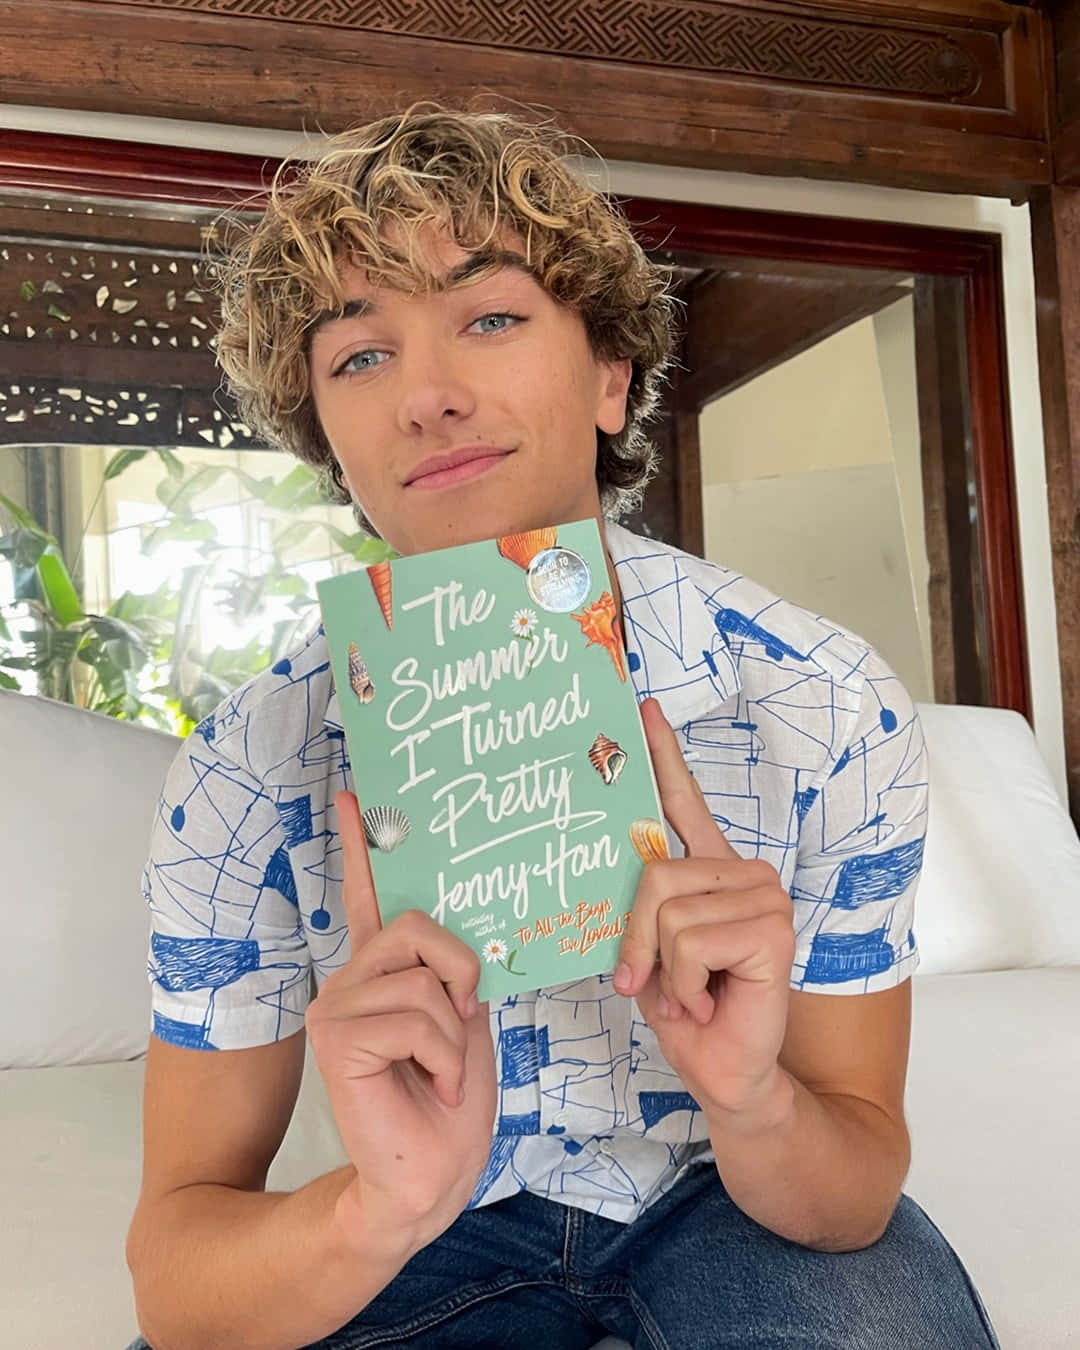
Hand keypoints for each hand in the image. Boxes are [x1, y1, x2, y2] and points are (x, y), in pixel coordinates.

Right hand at [305, 790, 496, 1251]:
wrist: (430, 1177)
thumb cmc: (450, 1100)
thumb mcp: (465, 1017)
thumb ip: (454, 968)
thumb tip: (462, 930)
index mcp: (383, 970)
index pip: (368, 895)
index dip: (361, 844)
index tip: (356, 794)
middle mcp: (352, 977)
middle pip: (419, 925)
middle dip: (462, 976)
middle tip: (460, 1029)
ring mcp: (336, 1003)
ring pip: (425, 977)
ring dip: (454, 1035)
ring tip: (439, 1072)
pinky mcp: (334, 1035)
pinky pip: (416, 1015)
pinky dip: (442, 1057)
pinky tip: (427, 1086)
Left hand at [614, 698, 795, 1121]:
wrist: (731, 1073)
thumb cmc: (691, 1013)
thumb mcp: (651, 953)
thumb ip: (642, 909)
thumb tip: (619, 867)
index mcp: (711, 872)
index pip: (685, 804)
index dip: (664, 756)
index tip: (642, 709)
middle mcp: (743, 873)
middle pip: (652, 871)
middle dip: (636, 938)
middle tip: (648, 981)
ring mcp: (764, 895)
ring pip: (666, 909)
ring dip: (663, 969)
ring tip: (691, 994)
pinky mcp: (771, 926)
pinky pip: (688, 939)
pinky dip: (683, 983)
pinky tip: (710, 1000)